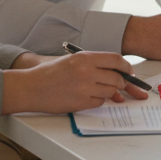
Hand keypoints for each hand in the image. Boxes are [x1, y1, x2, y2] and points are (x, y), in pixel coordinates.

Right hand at [1, 51, 146, 114]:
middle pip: (117, 78)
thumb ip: (93, 64)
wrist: (31, 87)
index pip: (115, 60)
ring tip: (99, 90)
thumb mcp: (72, 61)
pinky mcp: (81, 102)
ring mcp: (85, 87)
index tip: (129, 72)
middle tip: (123, 86)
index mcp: (85, 57)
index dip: (126, 67)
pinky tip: (88, 97)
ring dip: (110, 93)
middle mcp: (86, 71)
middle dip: (123, 83)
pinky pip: (100, 102)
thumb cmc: (50, 74)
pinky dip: (98, 101)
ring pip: (110, 91)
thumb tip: (116, 71)